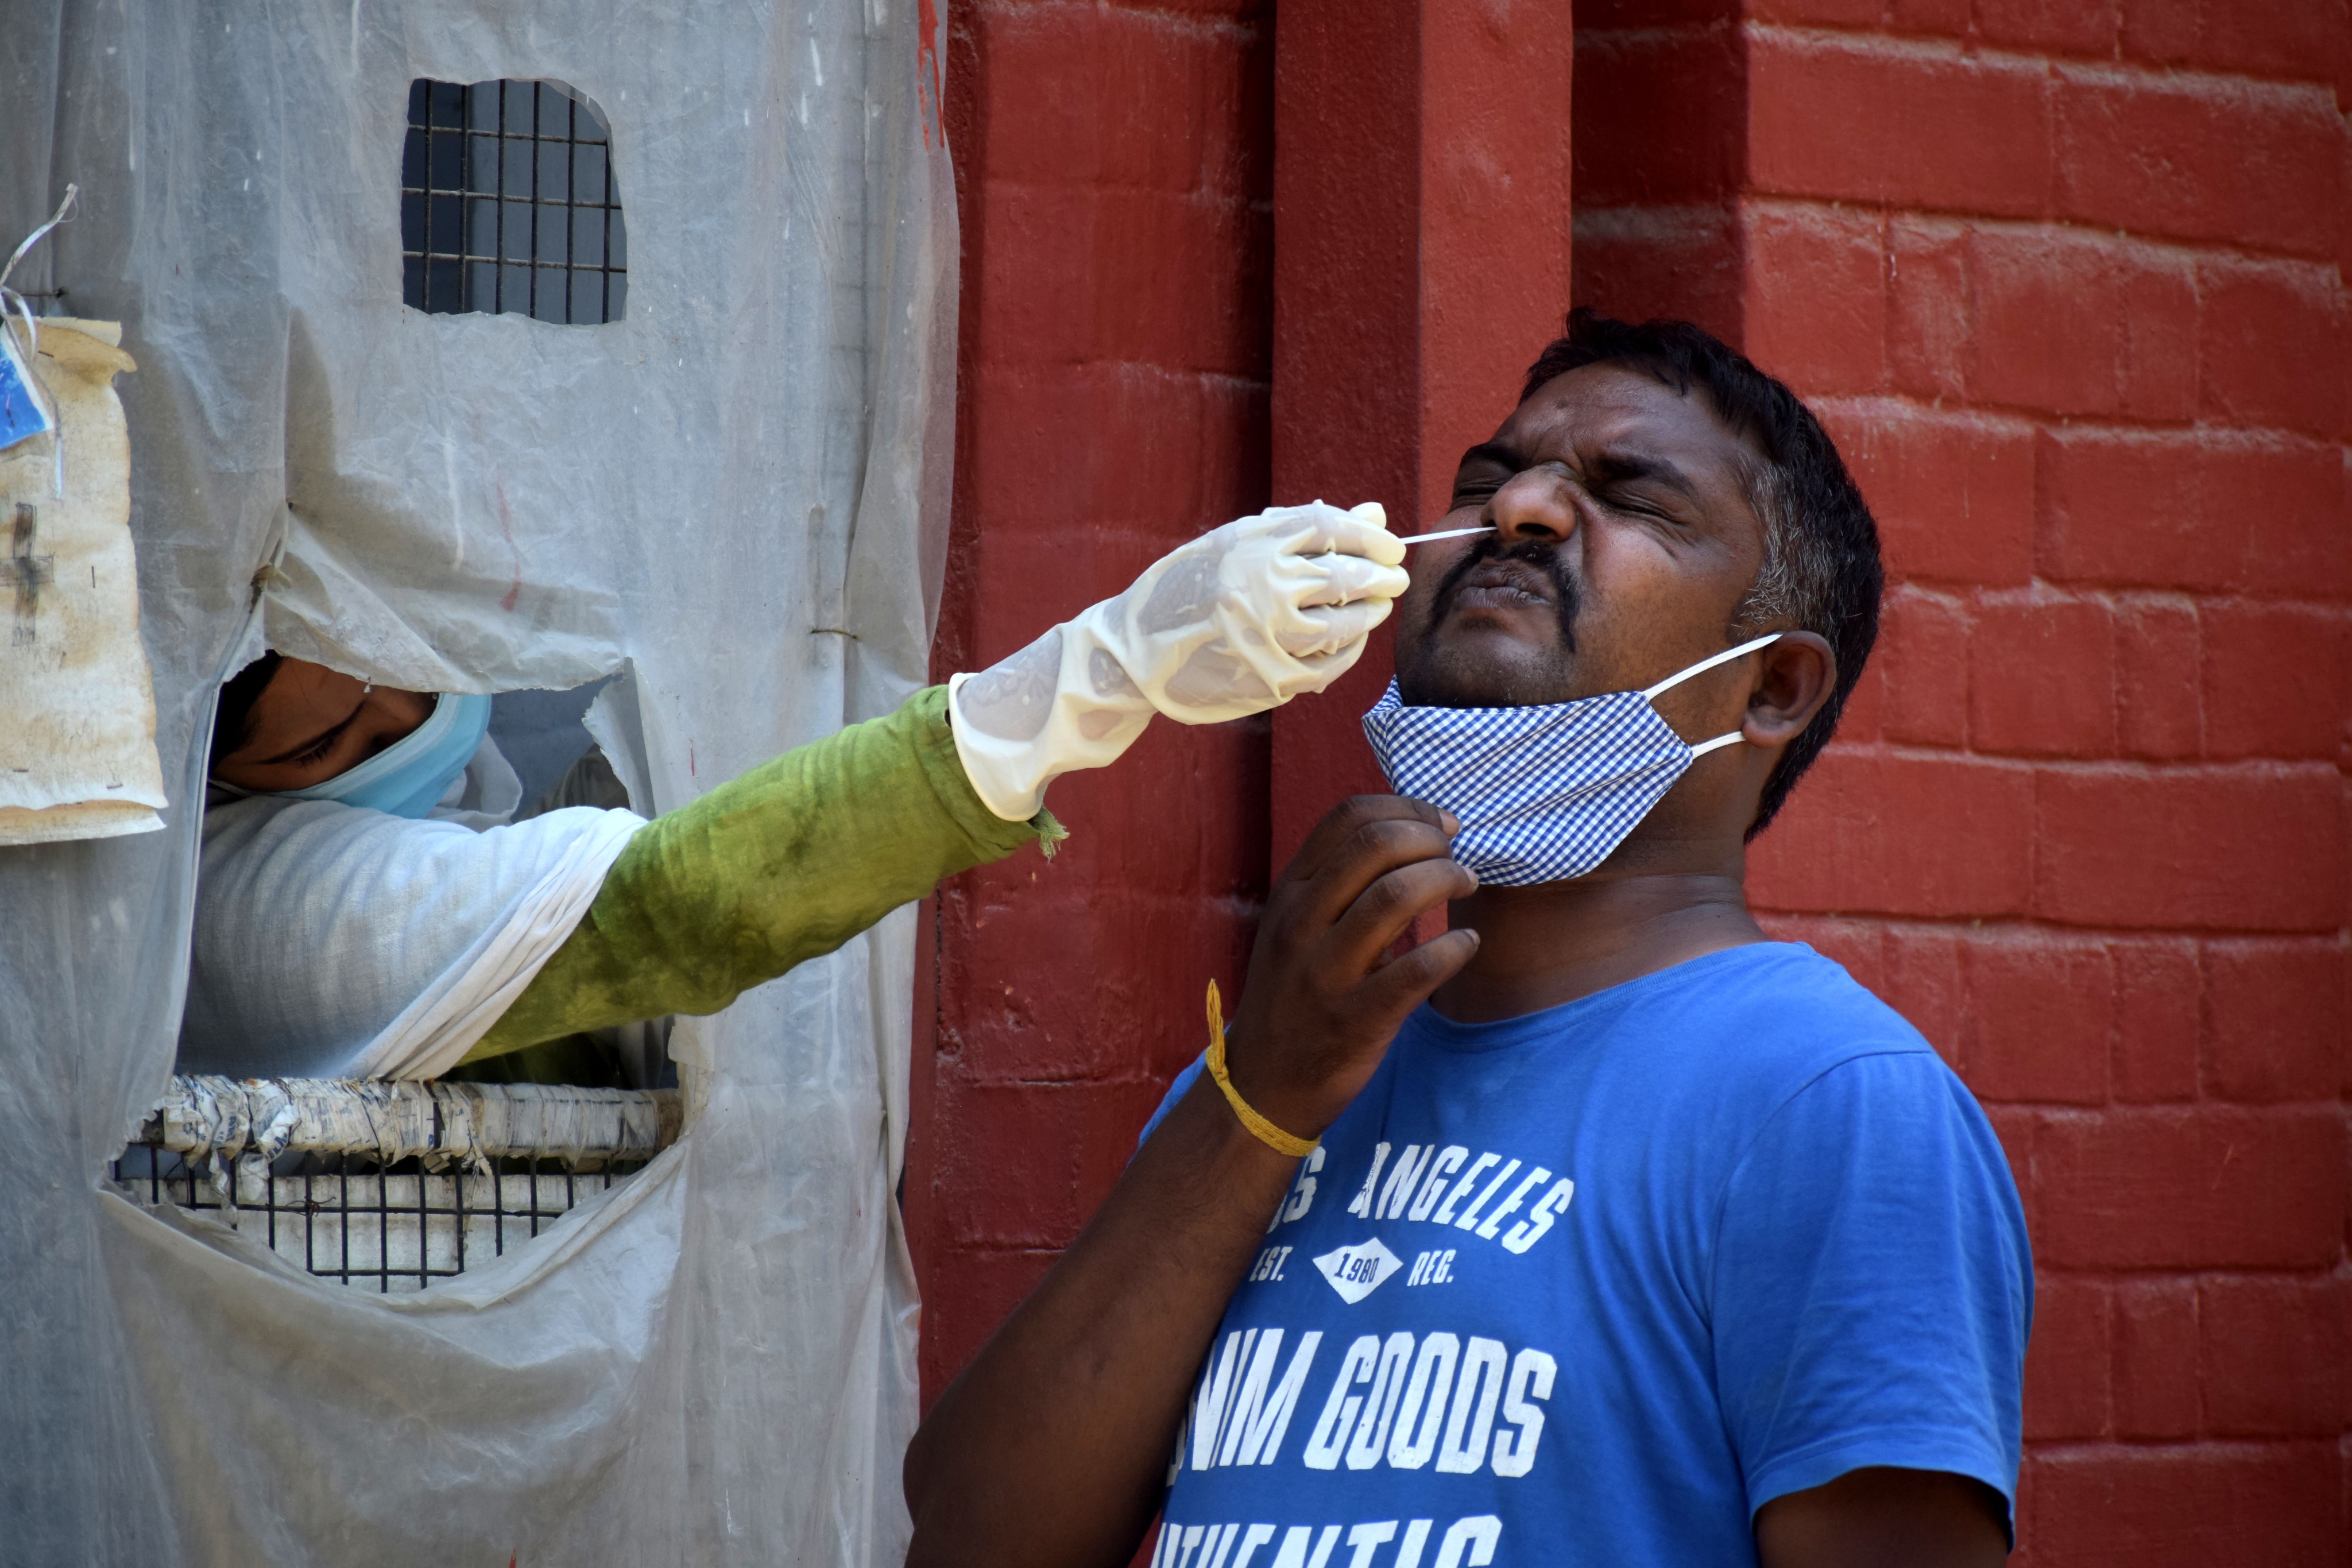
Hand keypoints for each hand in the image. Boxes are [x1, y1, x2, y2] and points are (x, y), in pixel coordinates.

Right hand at [949, 501, 1410, 819]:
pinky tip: (1349, 640)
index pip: (1328, 528)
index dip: (1370, 536)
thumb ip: (1303, 530)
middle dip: (1380, 577)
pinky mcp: (1267, 679)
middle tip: (1396, 578)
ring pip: (1341, 626)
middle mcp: (1258, 588)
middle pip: (1343, 577)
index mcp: (1248, 545)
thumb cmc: (1189, 589)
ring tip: (1375, 607)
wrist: (1133, 653)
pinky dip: (1348, 650)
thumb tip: (1375, 513)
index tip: (1390, 546)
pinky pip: (1327, 665)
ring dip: (1368, 615)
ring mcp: (1264, 638)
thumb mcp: (1235, 545)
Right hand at [1222, 796, 1480, 1139]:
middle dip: (1430, 838)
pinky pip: (1416, 970)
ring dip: (1446, 879)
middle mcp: (1300, 923)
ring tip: (1467, 885)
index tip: (1441, 822)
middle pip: (1375, 844)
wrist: (1263, 1085)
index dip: (1405, 807)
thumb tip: (1411, 833)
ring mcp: (1325, 972)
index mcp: (1290, 893)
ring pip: (1395, 895)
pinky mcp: (1355, 1019)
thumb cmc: (1295, 995)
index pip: (1347, 817)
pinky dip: (1454, 948)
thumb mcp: (1297, 927)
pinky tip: (1467, 943)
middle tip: (1456, 856)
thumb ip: (1339, 882)